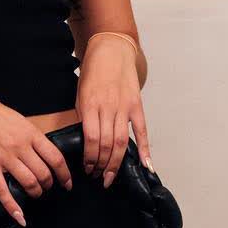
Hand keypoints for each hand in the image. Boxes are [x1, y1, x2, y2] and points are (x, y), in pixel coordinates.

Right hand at [0, 88, 73, 226]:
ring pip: (29, 183)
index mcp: (30, 133)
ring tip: (35, 193)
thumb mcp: (18, 118)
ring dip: (35, 192)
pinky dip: (12, 206)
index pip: (56, 158)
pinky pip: (2, 190)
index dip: (65, 174)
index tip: (67, 182)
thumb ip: (30, 135)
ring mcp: (4, 157)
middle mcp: (20, 146)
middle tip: (48, 187)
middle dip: (49, 184)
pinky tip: (20, 217)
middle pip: (44, 173)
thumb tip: (41, 150)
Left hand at [78, 34, 151, 186]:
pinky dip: (145, 149)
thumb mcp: (81, 94)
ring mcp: (124, 107)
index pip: (91, 139)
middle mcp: (108, 108)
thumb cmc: (93, 72)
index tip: (88, 168)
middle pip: (107, 144)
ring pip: (122, 141)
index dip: (90, 158)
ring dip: (116, 162)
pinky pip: (142, 131)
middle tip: (98, 176)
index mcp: (90, 105)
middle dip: (102, 165)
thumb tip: (87, 142)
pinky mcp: (137, 105)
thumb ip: (84, 117)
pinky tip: (146, 165)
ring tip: (111, 175)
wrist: (112, 50)